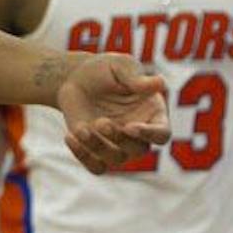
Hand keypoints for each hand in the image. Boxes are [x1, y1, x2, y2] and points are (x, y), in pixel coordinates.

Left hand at [56, 53, 169, 173]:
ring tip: (82, 129)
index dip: (150, 134)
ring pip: (116, 159)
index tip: (130, 127)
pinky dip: (83, 157)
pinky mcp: (97, 152)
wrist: (75, 78)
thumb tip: (160, 83)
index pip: (162, 133)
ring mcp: (118, 145)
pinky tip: (70, 137)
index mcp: (152, 113)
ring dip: (98, 147)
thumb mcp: (119, 66)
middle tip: (101, 122)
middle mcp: (138, 134)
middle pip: (139, 150)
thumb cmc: (104, 69)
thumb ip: (136, 77)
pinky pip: (96, 167)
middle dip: (119, 139)